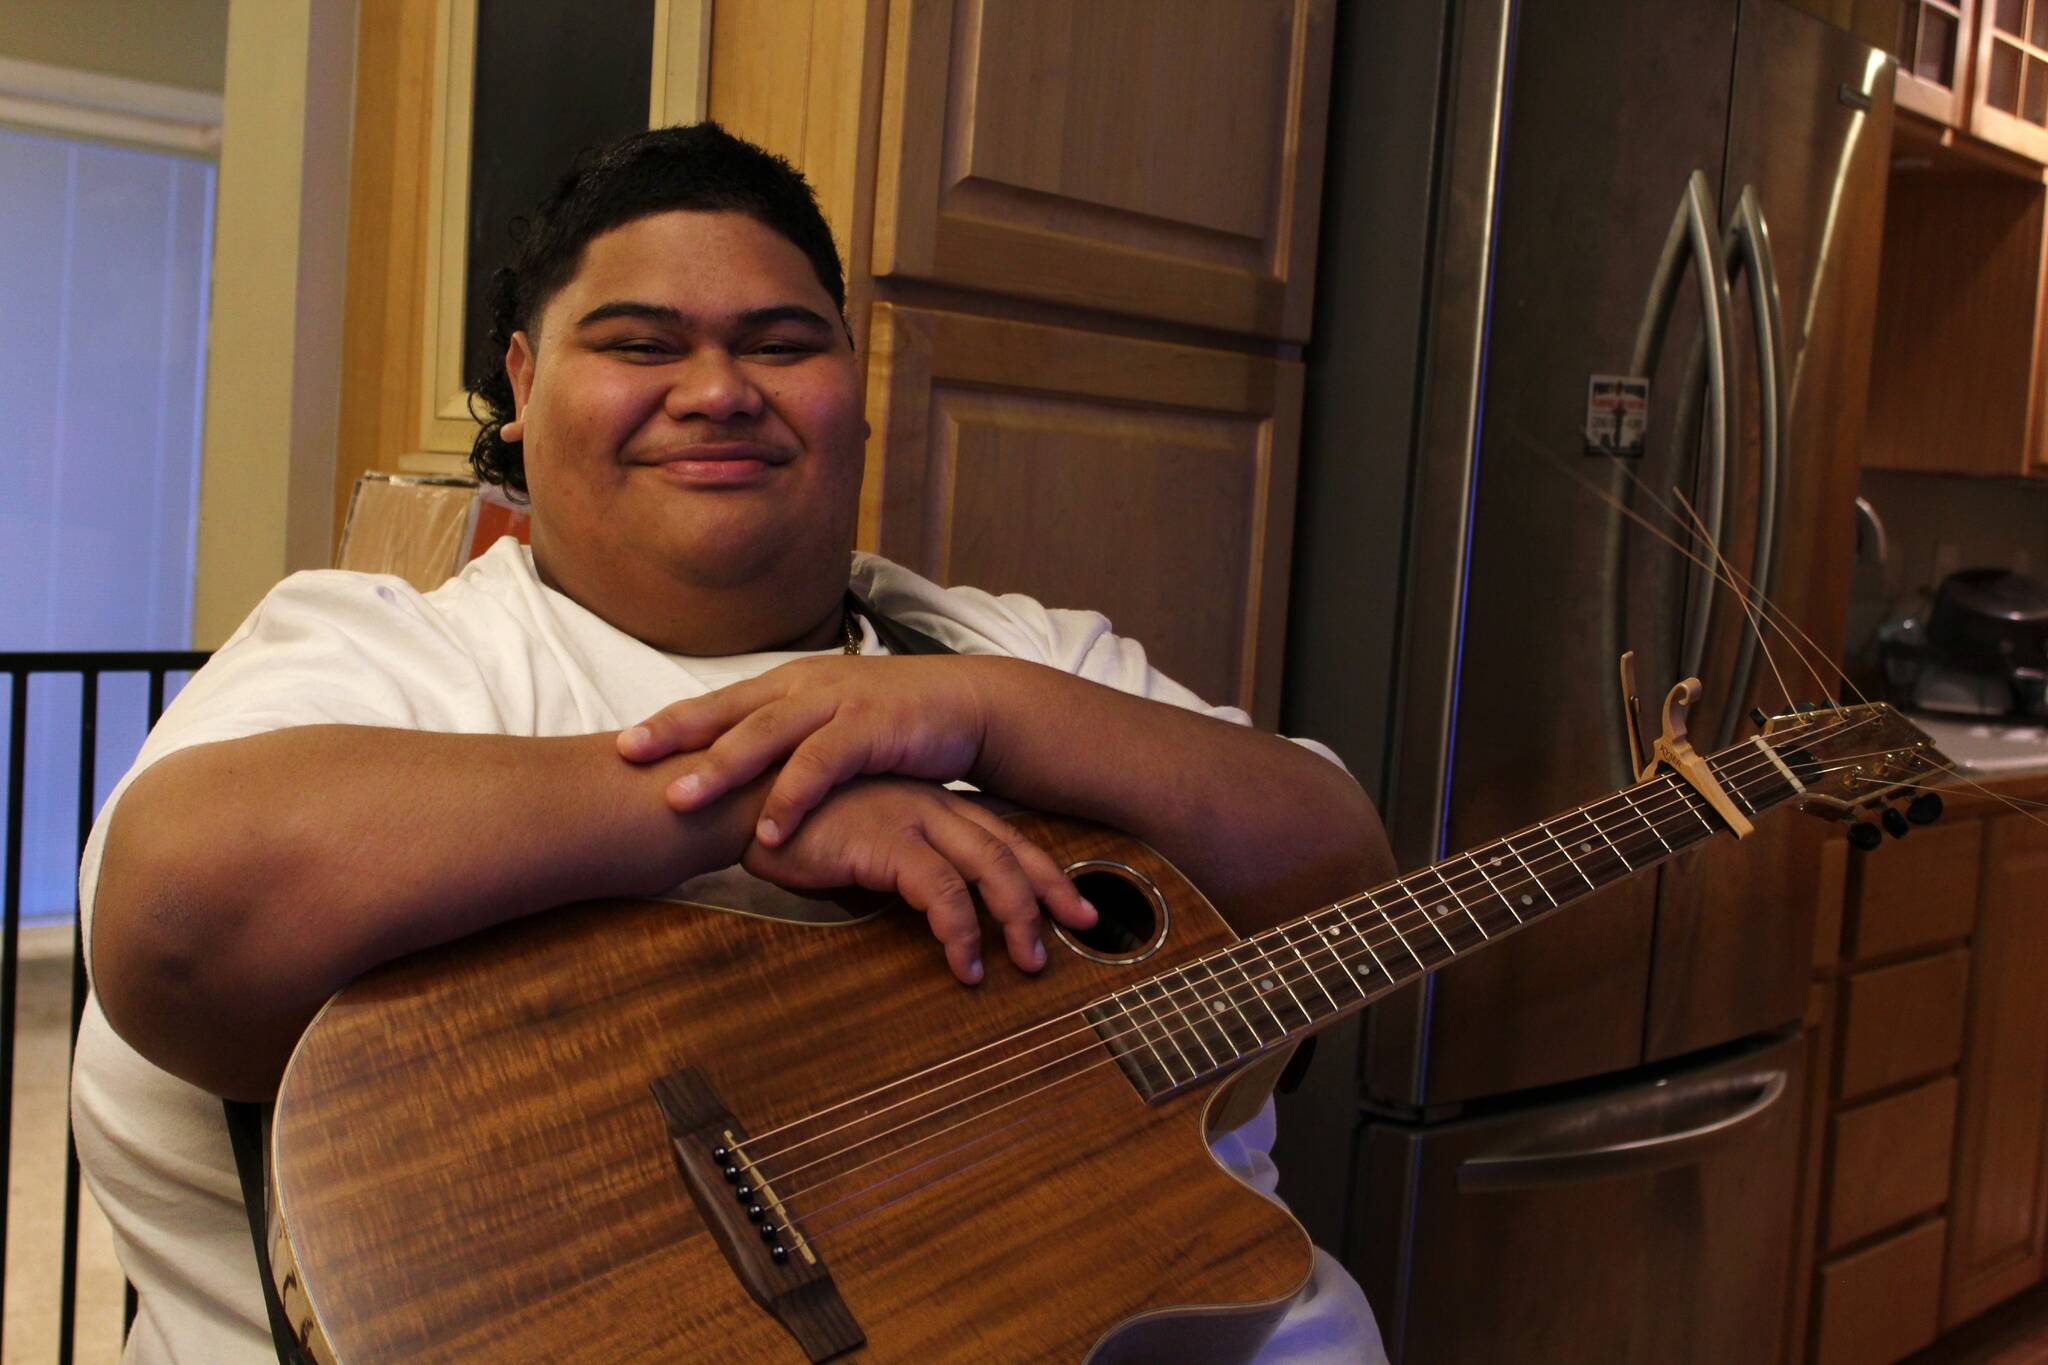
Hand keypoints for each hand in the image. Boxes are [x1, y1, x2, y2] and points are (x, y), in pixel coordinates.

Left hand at [618, 656, 993, 849]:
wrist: (968, 705)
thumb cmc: (893, 723)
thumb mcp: (829, 726)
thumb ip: (784, 745)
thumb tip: (730, 777)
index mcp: (788, 684)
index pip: (717, 703)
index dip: (668, 722)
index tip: (618, 745)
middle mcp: (805, 685)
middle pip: (728, 711)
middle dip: (674, 733)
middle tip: (625, 756)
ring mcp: (838, 702)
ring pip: (767, 734)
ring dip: (721, 767)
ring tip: (680, 800)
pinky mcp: (872, 726)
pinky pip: (823, 764)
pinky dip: (792, 796)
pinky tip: (768, 830)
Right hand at [740, 777, 1095, 983]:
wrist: (736, 802)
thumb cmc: (786, 823)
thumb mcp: (854, 839)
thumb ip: (889, 859)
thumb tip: (912, 897)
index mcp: (925, 799)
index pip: (998, 831)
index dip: (1039, 865)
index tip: (1068, 899)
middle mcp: (929, 804)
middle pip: (1010, 847)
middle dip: (1052, 889)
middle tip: (1087, 925)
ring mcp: (912, 818)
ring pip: (990, 869)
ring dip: (1016, 920)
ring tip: (1029, 964)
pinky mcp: (887, 842)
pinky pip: (942, 893)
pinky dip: (960, 933)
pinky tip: (964, 967)